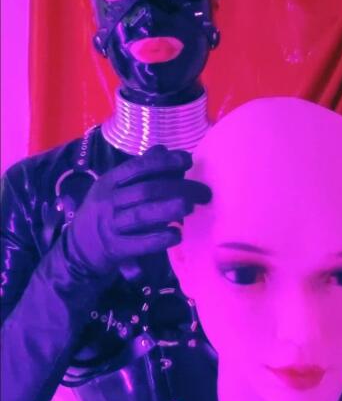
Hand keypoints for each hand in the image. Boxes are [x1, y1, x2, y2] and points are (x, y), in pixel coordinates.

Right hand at [65, 145, 210, 276]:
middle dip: (178, 188)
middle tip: (204, 192)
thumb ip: (139, 171)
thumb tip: (165, 150)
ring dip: (169, 209)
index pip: (137, 167)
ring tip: (191, 207)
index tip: (188, 160)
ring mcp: (111, 226)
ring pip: (142, 215)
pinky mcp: (115, 250)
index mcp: (109, 182)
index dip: (164, 162)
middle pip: (146, 190)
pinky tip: (177, 235)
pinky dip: (159, 239)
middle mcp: (108, 201)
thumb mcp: (114, 188)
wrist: (78, 250)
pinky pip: (139, 244)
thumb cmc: (105, 213)